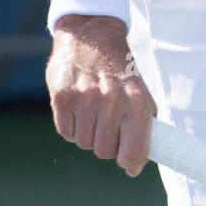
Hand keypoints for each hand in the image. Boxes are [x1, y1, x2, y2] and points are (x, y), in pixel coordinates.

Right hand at [47, 15, 155, 176]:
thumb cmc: (120, 72)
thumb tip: (133, 170)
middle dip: (104, 142)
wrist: (92, 36)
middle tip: (105, 121)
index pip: (133, 152)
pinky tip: (77, 106)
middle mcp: (112, 100)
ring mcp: (86, 98)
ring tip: (92, 109)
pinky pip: (66, 133)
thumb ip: (143, 133)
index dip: (127, 160)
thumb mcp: (140, 95)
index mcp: (136, 102)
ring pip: (83, 144)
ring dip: (87, 132)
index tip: (124, 155)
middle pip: (104, 152)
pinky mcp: (62, 96)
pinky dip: (71, 125)